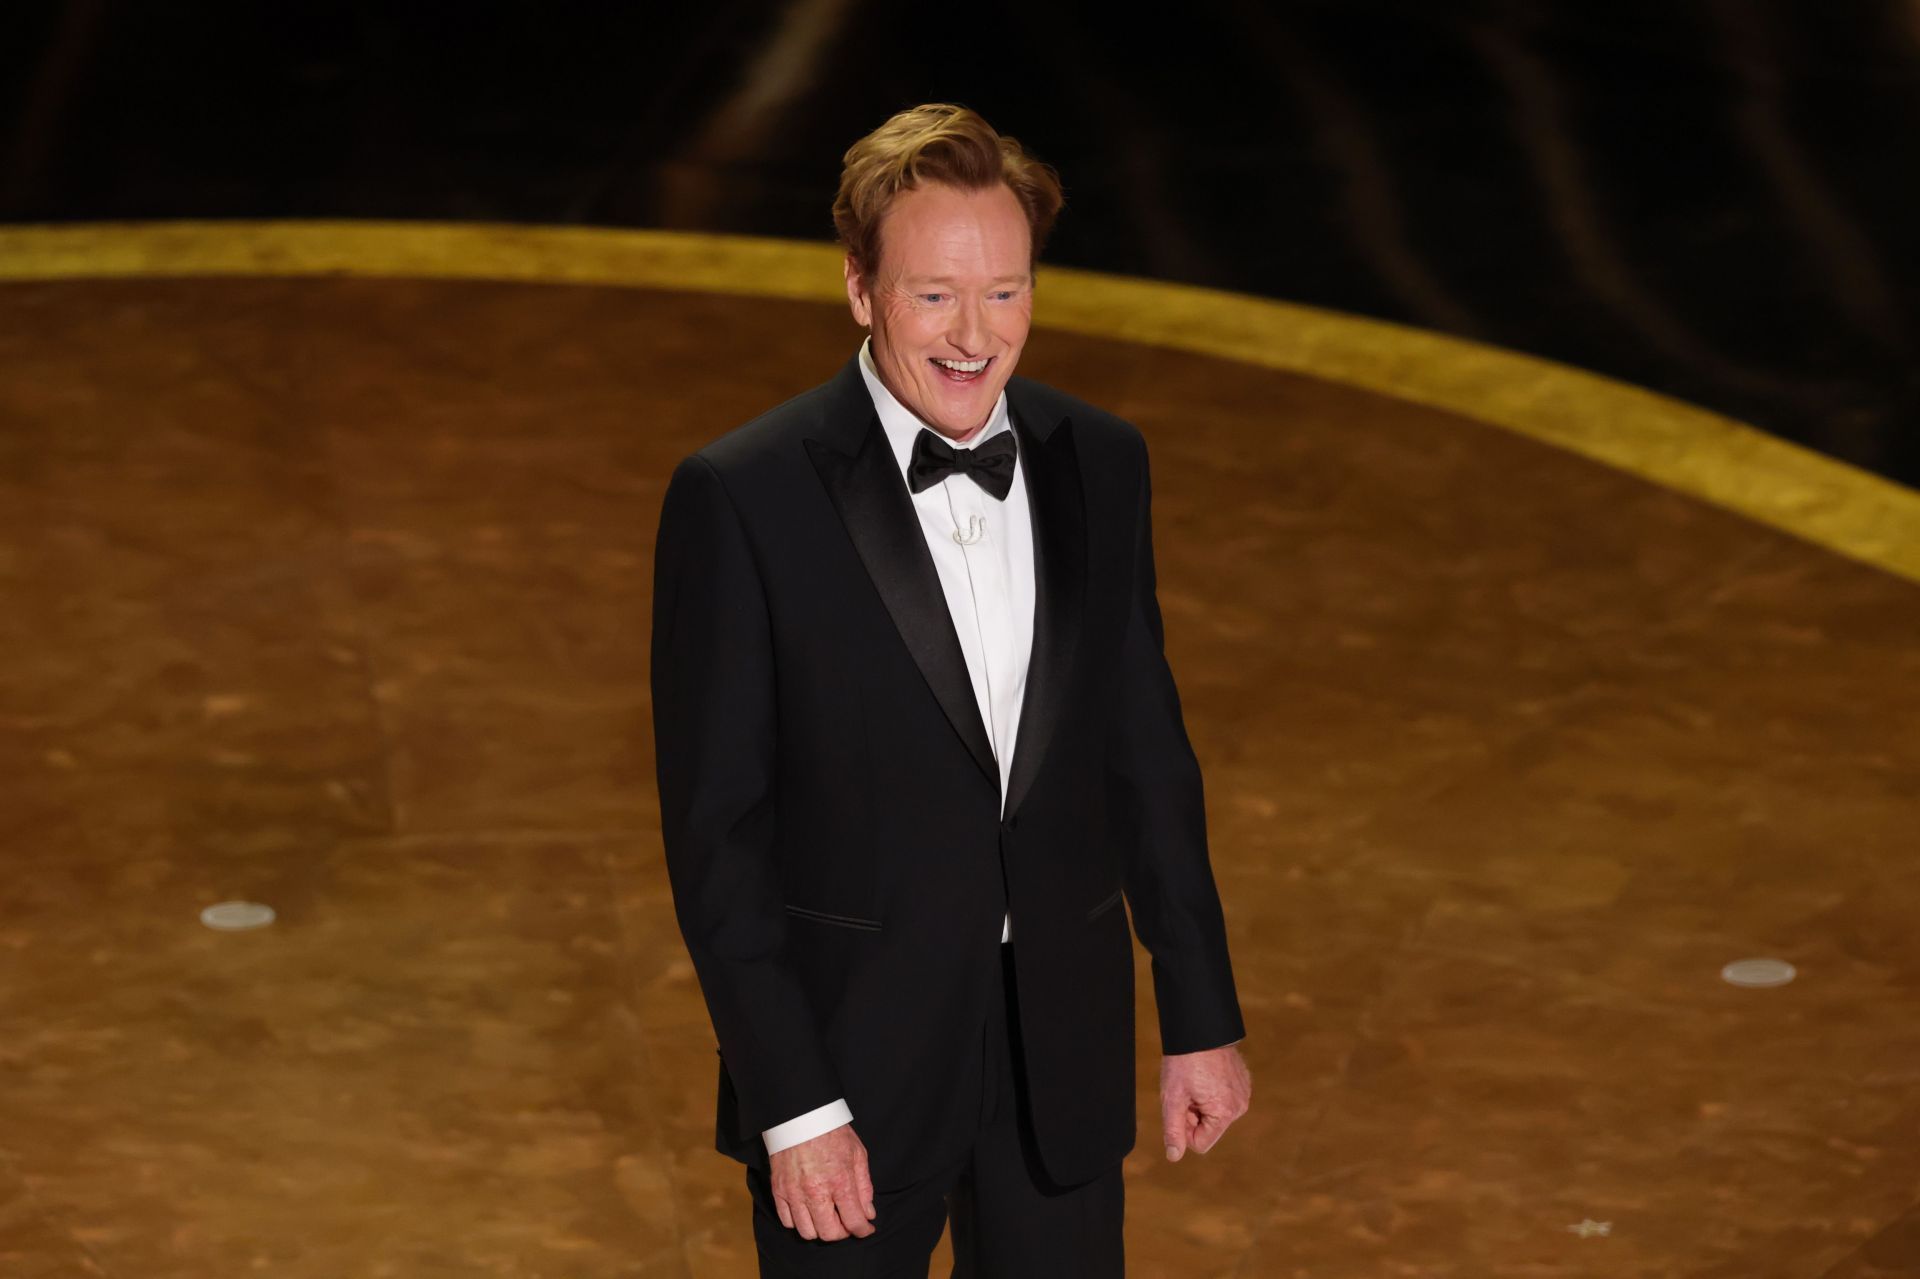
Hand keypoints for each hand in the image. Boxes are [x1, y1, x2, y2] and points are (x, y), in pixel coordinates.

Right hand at [768, 1122, 876, 1240]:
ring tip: (826, 1216)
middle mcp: (815, 1191)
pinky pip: (787, 1221)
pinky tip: (808, 1210)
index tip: (866, 1229)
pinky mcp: (778, 1190)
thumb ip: (864, 1187)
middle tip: (846, 1223)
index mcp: (839, 1180)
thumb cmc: (832, 1132)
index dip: (863, 1230)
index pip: (853, 1221)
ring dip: (820, 1230)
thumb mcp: (857, 1154)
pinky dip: (799, 1222)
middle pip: (829, 1233)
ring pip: (807, 1232)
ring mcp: (794, 1192)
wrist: (801, 1115)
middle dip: (842, 1233)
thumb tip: (868, 1213)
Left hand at [1160, 1042, 1251, 1160]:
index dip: (1185, 1128)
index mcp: (1224, 1113)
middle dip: (1194, 1115)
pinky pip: (1223, 1100)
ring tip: (1196, 1081)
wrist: (1200, 1029)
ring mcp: (1243, 1095)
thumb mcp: (1173, 1098)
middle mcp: (1239, 1107)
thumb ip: (1173, 1130)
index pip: (1200, 1143)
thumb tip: (1174, 1156)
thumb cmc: (1184, 1062)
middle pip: (1209, 1129)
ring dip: (1202, 1104)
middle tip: (1187, 1090)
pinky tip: (1205, 1075)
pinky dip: (1211, 1092)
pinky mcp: (1243, 1084)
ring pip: (1215, 1115)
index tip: (1181, 1105)